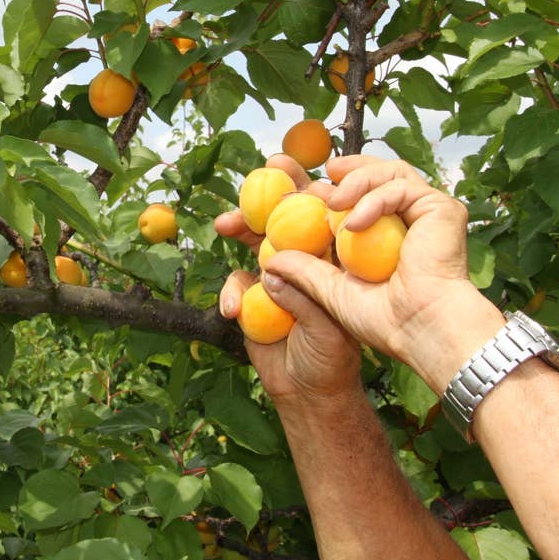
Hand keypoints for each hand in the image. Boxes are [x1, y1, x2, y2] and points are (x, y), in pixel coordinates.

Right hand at [216, 155, 360, 403]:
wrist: (308, 393)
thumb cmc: (333, 360)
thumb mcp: (328, 330)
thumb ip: (302, 299)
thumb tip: (271, 271)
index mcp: (331, 260)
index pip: (320, 215)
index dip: (303, 187)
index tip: (286, 166)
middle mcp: (304, 260)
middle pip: (282, 218)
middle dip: (265, 196)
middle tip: (253, 176)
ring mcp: (276, 275)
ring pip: (254, 241)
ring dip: (239, 229)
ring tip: (225, 225)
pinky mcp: (252, 295)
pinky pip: (236, 282)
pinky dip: (231, 293)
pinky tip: (232, 311)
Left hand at [260, 156, 501, 393]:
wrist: (422, 331)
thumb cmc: (384, 321)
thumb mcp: (332, 293)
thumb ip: (305, 273)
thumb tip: (270, 261)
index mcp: (376, 238)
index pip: (347, 201)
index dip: (317, 190)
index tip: (290, 184)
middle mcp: (401, 220)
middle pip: (368, 177)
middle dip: (335, 169)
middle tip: (295, 166)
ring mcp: (421, 212)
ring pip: (387, 172)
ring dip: (355, 179)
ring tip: (330, 200)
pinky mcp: (441, 209)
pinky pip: (401, 187)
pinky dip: (374, 199)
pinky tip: (353, 222)